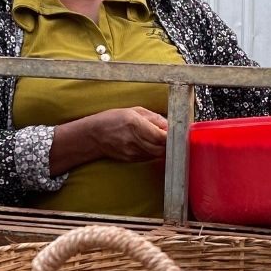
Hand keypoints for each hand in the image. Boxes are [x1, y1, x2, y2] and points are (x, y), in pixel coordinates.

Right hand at [51, 107, 167, 174]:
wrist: (93, 136)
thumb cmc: (112, 119)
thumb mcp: (133, 111)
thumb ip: (153, 118)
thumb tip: (169, 124)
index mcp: (135, 124)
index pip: (161, 135)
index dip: (172, 136)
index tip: (177, 132)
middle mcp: (134, 139)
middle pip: (161, 147)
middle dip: (170, 143)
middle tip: (173, 137)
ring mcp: (132, 152)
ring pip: (157, 154)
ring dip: (162, 148)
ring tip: (161, 139)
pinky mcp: (131, 159)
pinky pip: (149, 157)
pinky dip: (153, 152)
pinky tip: (150, 144)